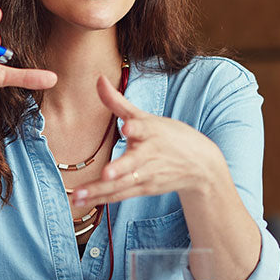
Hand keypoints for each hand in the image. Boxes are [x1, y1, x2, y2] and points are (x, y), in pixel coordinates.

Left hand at [70, 74, 225, 209]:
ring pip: (122, 184)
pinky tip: (81, 202)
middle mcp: (149, 155)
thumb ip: (117, 102)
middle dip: (119, 169)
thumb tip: (97, 78)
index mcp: (151, 132)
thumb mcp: (146, 117)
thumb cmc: (169, 136)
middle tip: (106, 174)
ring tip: (78, 196)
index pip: (144, 128)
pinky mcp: (144, 189)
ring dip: (100, 191)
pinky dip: (102, 200)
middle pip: (133, 163)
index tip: (128, 128)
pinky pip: (120, 195)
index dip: (136, 128)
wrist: (201, 166)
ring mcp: (147, 175)